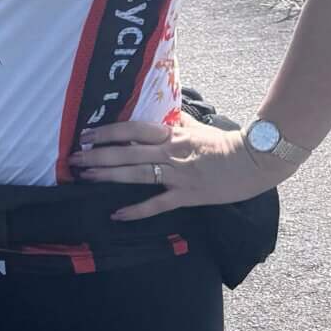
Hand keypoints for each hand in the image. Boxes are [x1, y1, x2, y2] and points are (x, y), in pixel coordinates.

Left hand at [71, 118, 290, 218]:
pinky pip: (157, 204)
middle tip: (73, 158)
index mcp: (173, 134)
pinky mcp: (187, 196)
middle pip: (127, 152)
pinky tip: (115, 213)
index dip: (107, 131)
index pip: (133, 129)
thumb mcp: (196, 127)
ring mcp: (178, 175)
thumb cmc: (225, 143)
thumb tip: (154, 116)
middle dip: (97, 155)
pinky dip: (135, 210)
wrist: (256, 161)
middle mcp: (171, 152)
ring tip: (85, 177)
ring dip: (108, 176)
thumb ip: (174, 123)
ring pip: (136, 174)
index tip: (86, 134)